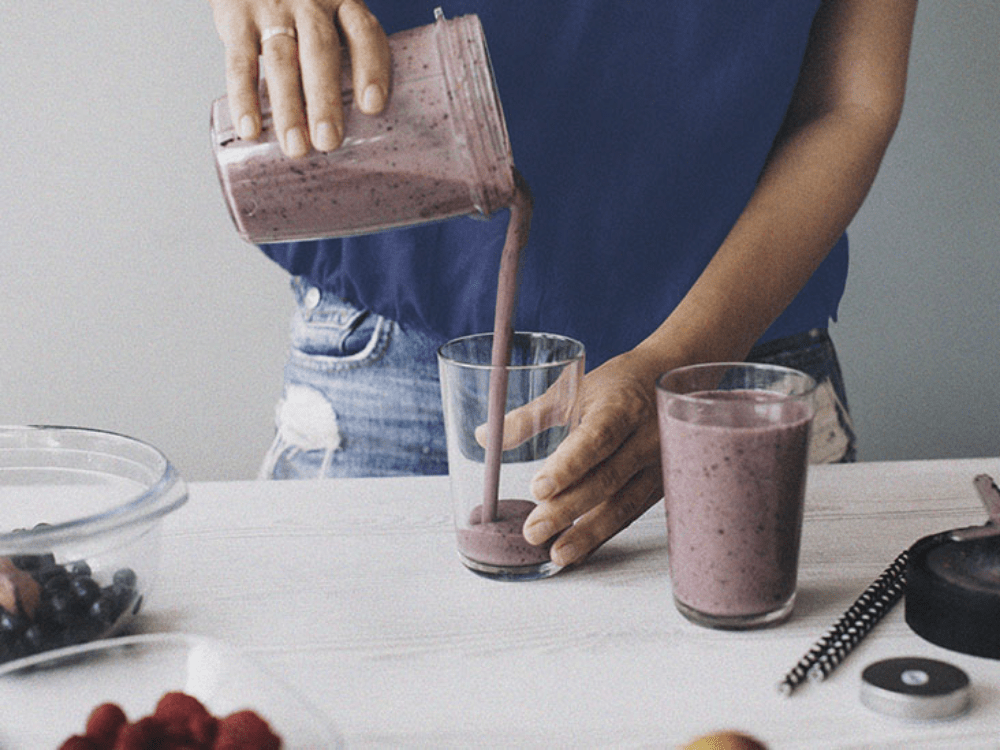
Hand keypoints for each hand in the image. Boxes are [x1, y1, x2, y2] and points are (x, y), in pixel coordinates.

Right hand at [209, 0, 389, 156]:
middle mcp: (311, 3)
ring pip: (281, 60)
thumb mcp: (330, 14)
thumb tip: (364, 126)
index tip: (373, 106)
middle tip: (329, 140)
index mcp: (343, 3)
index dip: (371, 68)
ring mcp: (272, 10)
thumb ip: (344, 55)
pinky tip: (251, 128)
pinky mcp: (236, 18)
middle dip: (325, 98)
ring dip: (288, 107)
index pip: (364, 33)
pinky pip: (239, 61)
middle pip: (320, 50)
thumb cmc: (302, 5)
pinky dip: (244, 97)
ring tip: (296, 146)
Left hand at [521, 351, 664, 566]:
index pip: (596, 439)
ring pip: (622, 505)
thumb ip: (530, 416)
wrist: (673, 383)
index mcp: (621, 408)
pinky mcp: (658, 486)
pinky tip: (579, 551)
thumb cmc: (618, 385)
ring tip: (556, 554)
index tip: (538, 488)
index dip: (568, 466)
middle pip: (607, 479)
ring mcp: (657, 466)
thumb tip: (484, 436)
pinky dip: (603, 536)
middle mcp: (645, 439)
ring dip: (588, 534)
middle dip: (568, 509)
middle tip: (534, 530)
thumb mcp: (575, 389)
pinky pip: (630, 515)